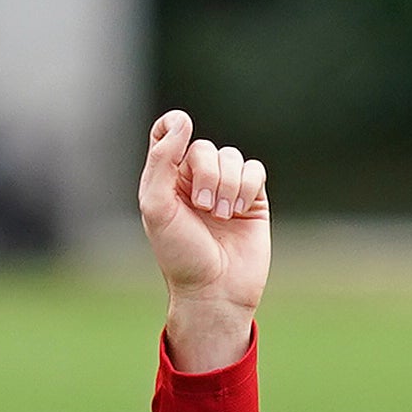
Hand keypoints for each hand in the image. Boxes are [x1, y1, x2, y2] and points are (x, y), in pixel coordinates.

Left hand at [142, 111, 272, 373]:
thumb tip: (182, 121)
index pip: (168, 133)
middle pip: (203, 148)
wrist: (215, 290)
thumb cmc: (180, 254)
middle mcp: (194, 180)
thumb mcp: (157, 207)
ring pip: (231, 157)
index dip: (173, 125)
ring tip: (221, 216)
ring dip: (227, 184)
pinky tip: (239, 211)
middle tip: (202, 208)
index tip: (179, 130)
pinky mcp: (252, 200)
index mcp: (166, 180)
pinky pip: (255, 170)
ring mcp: (225, 189)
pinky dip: (247, 187)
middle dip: (206, 174)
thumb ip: (161, 161)